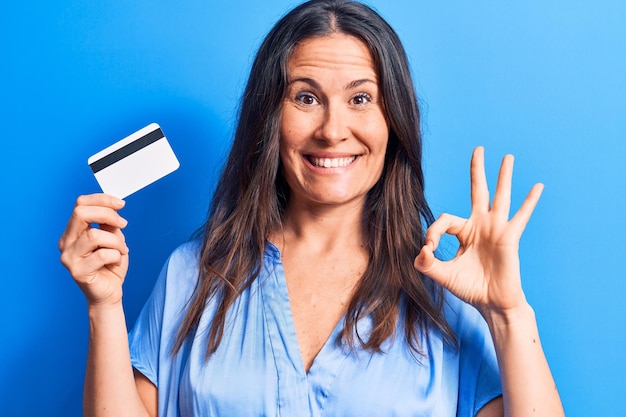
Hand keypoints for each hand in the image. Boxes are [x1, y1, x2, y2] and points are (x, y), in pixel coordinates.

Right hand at [59, 194, 128, 305]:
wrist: (109, 293)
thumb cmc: (110, 265)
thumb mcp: (114, 239)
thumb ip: (109, 224)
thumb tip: (113, 208)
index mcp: (73, 231)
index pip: (80, 204)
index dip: (101, 199)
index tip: (121, 204)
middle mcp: (66, 242)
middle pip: (80, 213)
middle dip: (107, 214)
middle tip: (123, 224)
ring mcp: (69, 257)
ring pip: (94, 235)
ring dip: (116, 241)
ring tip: (122, 250)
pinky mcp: (77, 271)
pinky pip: (102, 254)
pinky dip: (115, 255)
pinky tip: (116, 261)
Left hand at [414, 147, 542, 314]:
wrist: (491, 304)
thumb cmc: (469, 288)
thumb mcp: (442, 274)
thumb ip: (427, 263)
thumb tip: (420, 251)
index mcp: (464, 232)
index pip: (445, 219)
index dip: (432, 232)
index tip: (428, 249)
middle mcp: (480, 225)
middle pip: (478, 191)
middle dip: (477, 170)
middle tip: (478, 149)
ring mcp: (496, 229)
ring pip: (500, 197)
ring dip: (503, 176)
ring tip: (508, 156)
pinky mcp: (509, 237)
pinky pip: (521, 216)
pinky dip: (529, 202)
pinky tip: (538, 186)